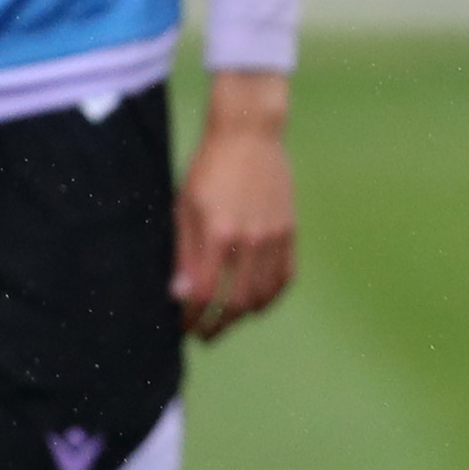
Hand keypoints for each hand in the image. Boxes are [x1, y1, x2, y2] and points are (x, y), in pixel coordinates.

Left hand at [175, 71, 295, 339]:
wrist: (249, 135)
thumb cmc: (209, 167)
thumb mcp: (184, 206)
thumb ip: (183, 253)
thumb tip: (179, 294)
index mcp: (217, 234)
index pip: (204, 294)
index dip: (192, 317)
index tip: (183, 325)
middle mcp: (249, 240)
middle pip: (235, 303)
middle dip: (217, 326)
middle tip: (204, 334)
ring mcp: (274, 237)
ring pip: (262, 296)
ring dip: (243, 317)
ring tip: (228, 322)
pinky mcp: (289, 231)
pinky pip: (285, 277)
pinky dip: (270, 297)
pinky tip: (257, 303)